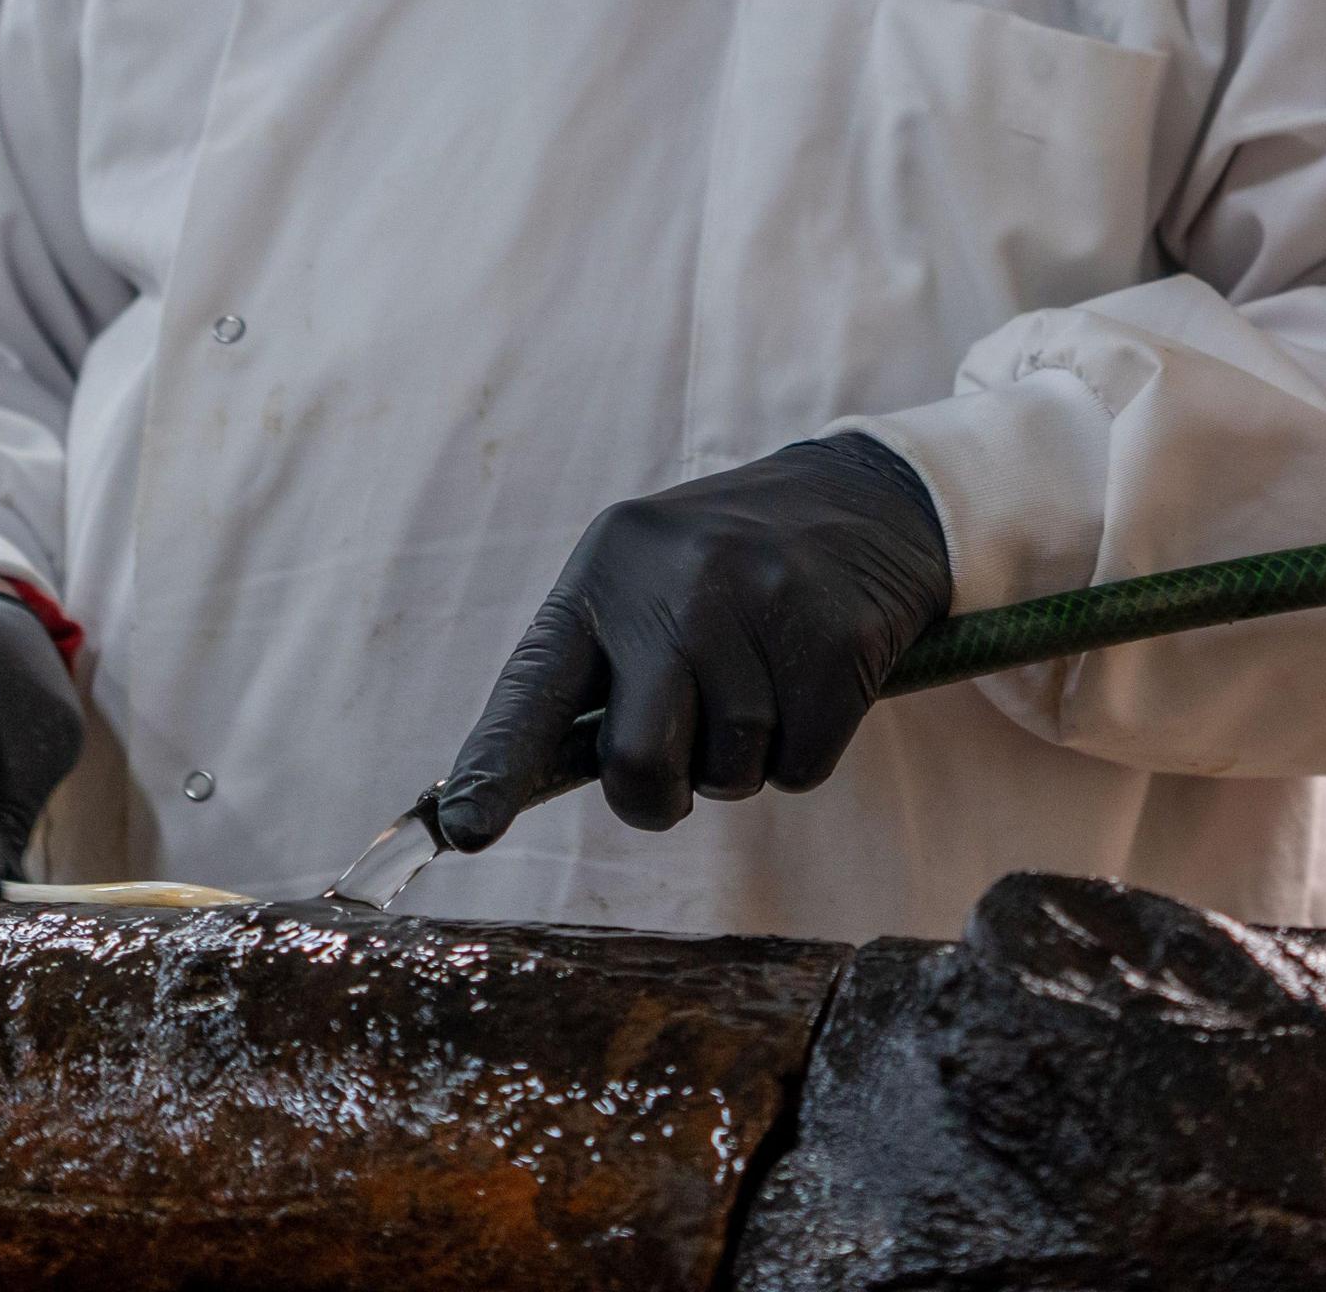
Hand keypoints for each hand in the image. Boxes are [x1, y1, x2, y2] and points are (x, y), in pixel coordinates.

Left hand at [436, 435, 950, 849]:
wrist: (864, 497)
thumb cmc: (729, 572)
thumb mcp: (647, 583)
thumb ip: (599, 673)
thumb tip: (525, 785)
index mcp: (605, 572)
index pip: (534, 688)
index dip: (494, 767)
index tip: (462, 829)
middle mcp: (675, 581)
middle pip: (640, 761)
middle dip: (658, 797)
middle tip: (683, 772)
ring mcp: (760, 603)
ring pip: (731, 771)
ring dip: (744, 763)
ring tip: (761, 688)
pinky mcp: (835, 637)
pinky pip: (802, 766)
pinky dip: (805, 752)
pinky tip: (811, 684)